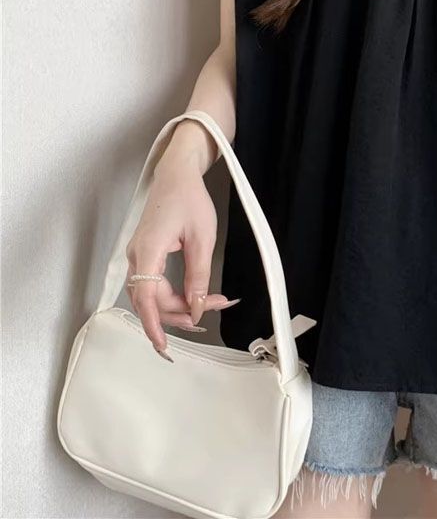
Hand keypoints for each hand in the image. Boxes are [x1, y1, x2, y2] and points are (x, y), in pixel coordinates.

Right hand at [124, 159, 239, 360]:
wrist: (177, 176)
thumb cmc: (189, 199)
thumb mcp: (203, 239)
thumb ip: (198, 276)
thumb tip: (198, 308)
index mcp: (148, 251)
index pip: (147, 298)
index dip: (154, 325)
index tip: (163, 346)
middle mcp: (137, 256)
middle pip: (150, 300)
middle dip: (181, 312)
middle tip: (215, 308)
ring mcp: (139, 256)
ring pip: (152, 295)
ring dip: (178, 304)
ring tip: (211, 302)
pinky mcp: (146, 255)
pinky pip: (154, 284)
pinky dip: (173, 293)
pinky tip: (194, 295)